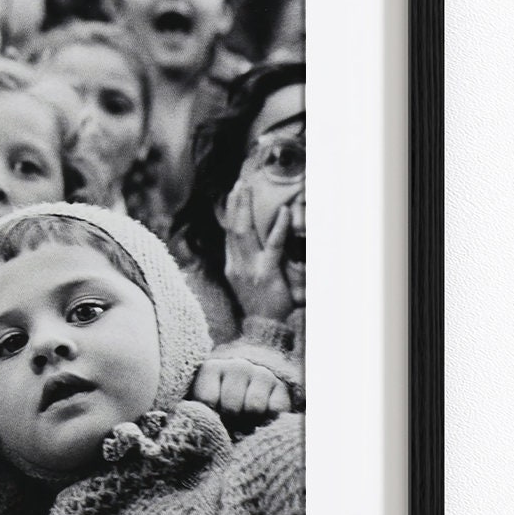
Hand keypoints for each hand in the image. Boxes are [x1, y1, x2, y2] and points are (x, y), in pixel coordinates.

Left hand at [190, 350, 293, 424]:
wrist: (248, 392)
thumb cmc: (218, 402)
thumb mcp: (202, 404)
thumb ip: (200, 412)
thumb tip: (204, 427)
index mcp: (211, 368)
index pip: (207, 400)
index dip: (210, 417)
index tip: (211, 420)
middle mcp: (237, 366)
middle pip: (231, 407)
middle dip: (230, 422)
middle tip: (230, 425)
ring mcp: (261, 373)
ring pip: (254, 408)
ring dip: (249, 422)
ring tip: (244, 423)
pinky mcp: (281, 386)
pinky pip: (275, 410)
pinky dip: (268, 420)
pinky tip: (261, 419)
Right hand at [220, 180, 298, 326]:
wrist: (264, 330)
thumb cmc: (261, 307)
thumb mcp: (247, 284)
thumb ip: (246, 264)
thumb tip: (251, 246)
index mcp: (232, 266)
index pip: (229, 234)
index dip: (231, 212)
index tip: (234, 194)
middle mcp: (236, 265)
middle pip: (233, 228)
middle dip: (235, 204)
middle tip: (239, 183)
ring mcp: (249, 269)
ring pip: (244, 232)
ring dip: (246, 208)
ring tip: (249, 189)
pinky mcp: (266, 274)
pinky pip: (272, 246)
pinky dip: (278, 228)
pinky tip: (284, 212)